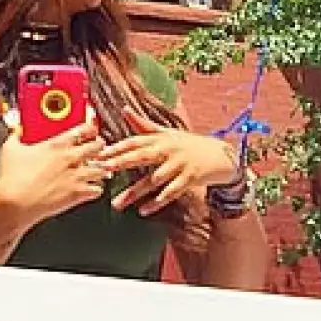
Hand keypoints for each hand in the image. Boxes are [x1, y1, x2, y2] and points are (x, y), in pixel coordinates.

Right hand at [0, 120, 108, 227]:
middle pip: (97, 146)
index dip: (89, 129)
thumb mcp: (10, 149)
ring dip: (101, 169)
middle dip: (99, 146)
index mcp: (56, 145)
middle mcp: (70, 158)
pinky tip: (92, 188)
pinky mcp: (78, 193)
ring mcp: (76, 176)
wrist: (16, 201)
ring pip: (101, 169)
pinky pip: (98, 190)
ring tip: (99, 169)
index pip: (82, 130)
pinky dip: (96, 189)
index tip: (90, 130)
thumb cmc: (13, 178)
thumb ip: (16, 136)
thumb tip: (16, 130)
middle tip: (98, 147)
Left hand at [96, 108, 239, 217]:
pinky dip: (157, 202)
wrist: (221, 155)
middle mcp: (168, 149)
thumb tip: (124, 109)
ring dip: (135, 192)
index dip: (117, 147)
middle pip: (142, 156)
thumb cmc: (188, 144)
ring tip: (117, 203)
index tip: (99, 154)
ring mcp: (179, 165)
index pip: (135, 141)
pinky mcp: (190, 179)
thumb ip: (143, 125)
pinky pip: (171, 193)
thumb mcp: (167, 132)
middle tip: (104, 170)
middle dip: (122, 163)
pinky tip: (143, 211)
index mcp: (160, 138)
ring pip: (153, 180)